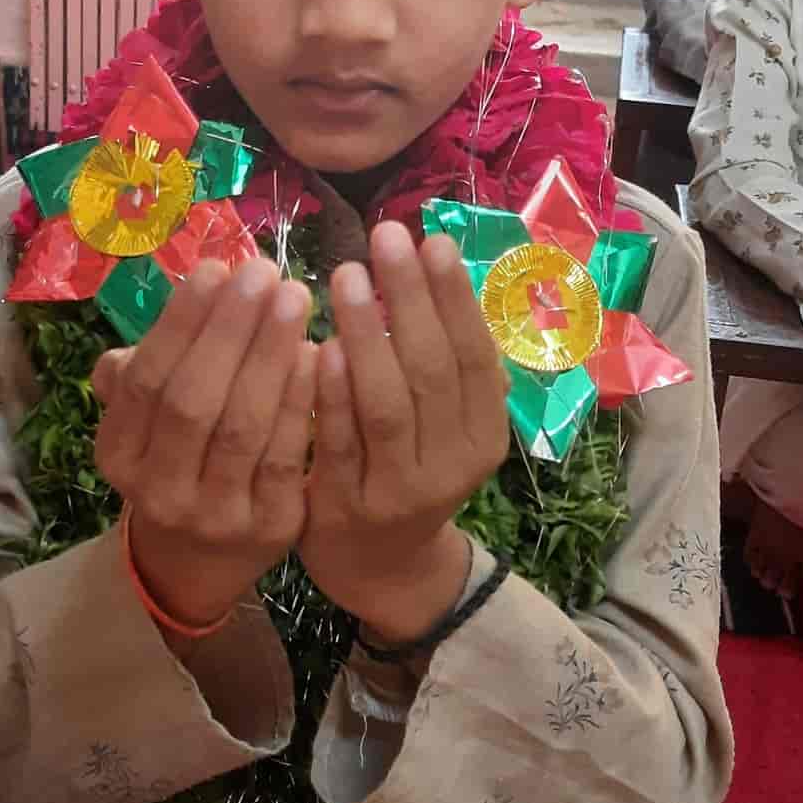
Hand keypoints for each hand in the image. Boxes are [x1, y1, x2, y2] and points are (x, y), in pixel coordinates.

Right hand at [93, 258, 315, 631]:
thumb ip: (146, 365)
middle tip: (265, 272)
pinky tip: (319, 353)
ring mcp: (216, 515)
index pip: (147, 380)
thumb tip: (180, 300)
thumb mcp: (144, 424)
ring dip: (271, 355)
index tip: (216, 267)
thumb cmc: (176, 462)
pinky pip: (287, 457)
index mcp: (119, 454)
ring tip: (296, 298)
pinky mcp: (270, 528)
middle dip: (231, 330)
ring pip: (242, 427)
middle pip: (193, 401)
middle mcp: (159, 490)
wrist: (199, 564)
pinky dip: (301, 402)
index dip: (181, 322)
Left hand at [300, 220, 510, 640]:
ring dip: (367, 334)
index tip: (432, 239)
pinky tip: (317, 344)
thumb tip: (440, 272)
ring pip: (388, 405)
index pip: (477, 356)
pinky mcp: (348, 507)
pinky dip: (331, 391)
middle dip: (411, 298)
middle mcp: (453, 464)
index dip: (456, 297)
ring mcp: (401, 491)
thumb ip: (448, 367)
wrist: (379, 566)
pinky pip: (340, 441)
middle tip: (386, 235)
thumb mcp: (447, 427)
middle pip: (434, 372)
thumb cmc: (409, 469)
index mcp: (485, 434)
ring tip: (347, 274)